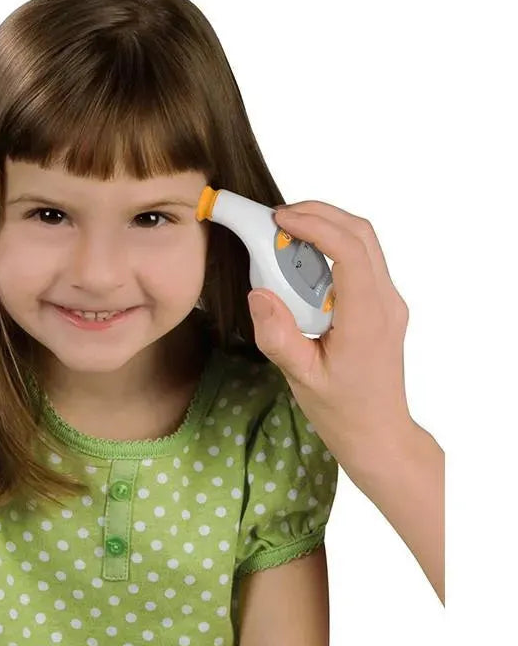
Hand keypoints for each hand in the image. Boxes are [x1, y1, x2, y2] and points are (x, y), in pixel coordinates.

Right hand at [247, 200, 412, 471]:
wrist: (379, 432)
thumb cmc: (342, 411)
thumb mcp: (301, 378)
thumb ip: (278, 336)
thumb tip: (258, 293)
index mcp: (367, 319)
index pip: (350, 251)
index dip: (316, 226)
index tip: (279, 220)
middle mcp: (385, 302)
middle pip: (361, 233)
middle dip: (319, 214)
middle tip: (277, 219)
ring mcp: (388, 301)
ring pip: (364, 242)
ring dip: (326, 226)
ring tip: (286, 233)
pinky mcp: (382, 304)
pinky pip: (361, 259)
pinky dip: (331, 246)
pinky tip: (302, 260)